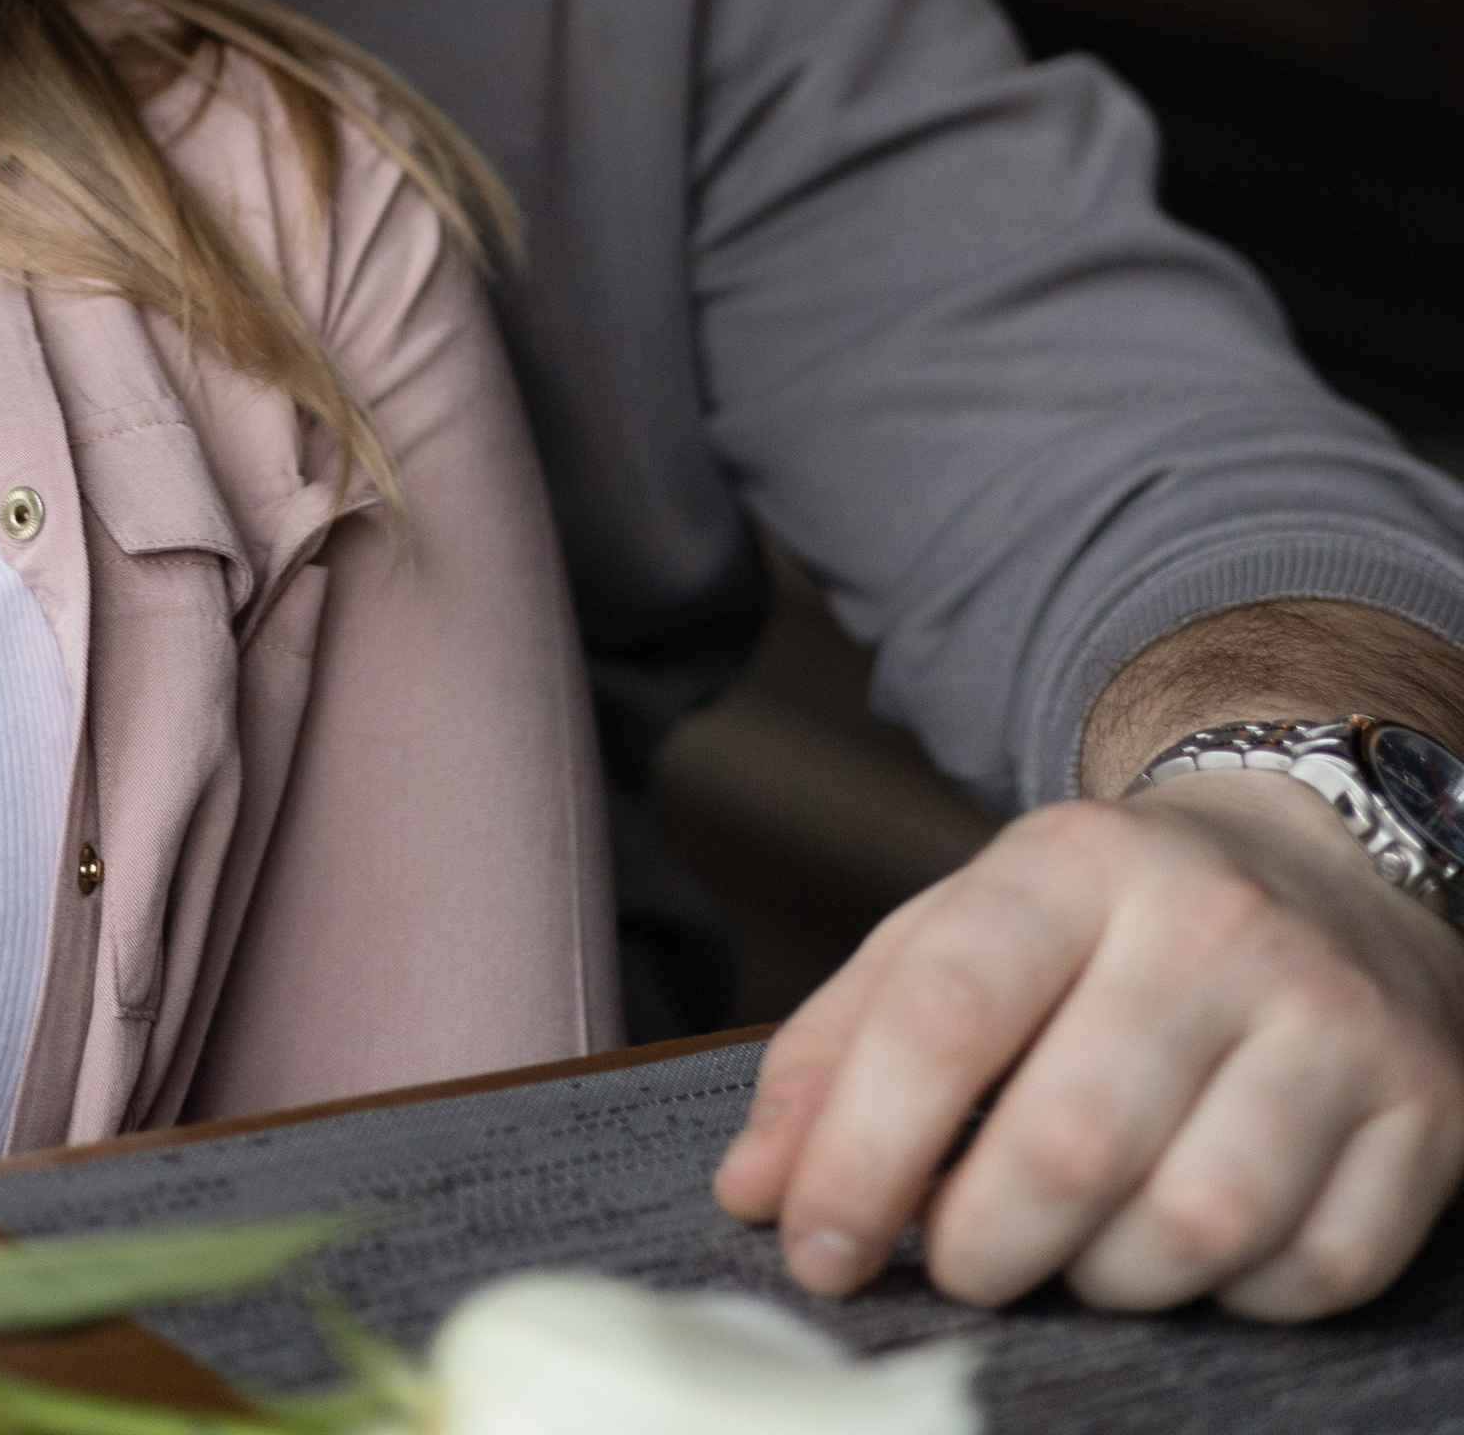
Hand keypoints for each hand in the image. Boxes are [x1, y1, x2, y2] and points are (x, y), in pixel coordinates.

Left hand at [714, 770, 1463, 1317]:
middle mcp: (1213, 928)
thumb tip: (757, 1191)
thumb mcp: (963, 928)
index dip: (861, 1153)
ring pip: (1192, 1228)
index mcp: (1074, 865)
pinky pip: (1310, 1274)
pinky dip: (1235, 1296)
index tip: (818, 1247)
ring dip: (1106, 1281)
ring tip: (1077, 1246)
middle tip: (958, 1260)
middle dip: (981, 1246)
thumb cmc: (1112, 924)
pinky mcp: (1425, 1112)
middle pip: (1068, 1145)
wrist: (1330, 858)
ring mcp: (1332, 1020)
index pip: (945, 1013)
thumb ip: (844, 1047)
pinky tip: (1197, 1241)